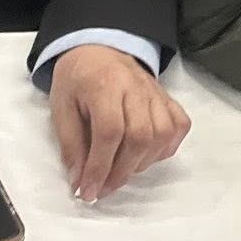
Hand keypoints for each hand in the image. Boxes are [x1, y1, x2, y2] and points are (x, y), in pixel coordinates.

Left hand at [48, 45, 190, 202]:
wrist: (98, 48)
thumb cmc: (76, 79)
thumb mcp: (61, 108)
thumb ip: (71, 145)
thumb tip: (80, 183)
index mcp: (104, 85)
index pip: (109, 131)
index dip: (100, 167)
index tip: (89, 192)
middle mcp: (135, 87)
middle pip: (139, 136)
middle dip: (121, 172)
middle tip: (103, 188)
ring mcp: (155, 91)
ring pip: (162, 134)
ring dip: (142, 163)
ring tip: (121, 172)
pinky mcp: (167, 97)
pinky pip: (179, 125)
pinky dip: (167, 146)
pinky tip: (147, 155)